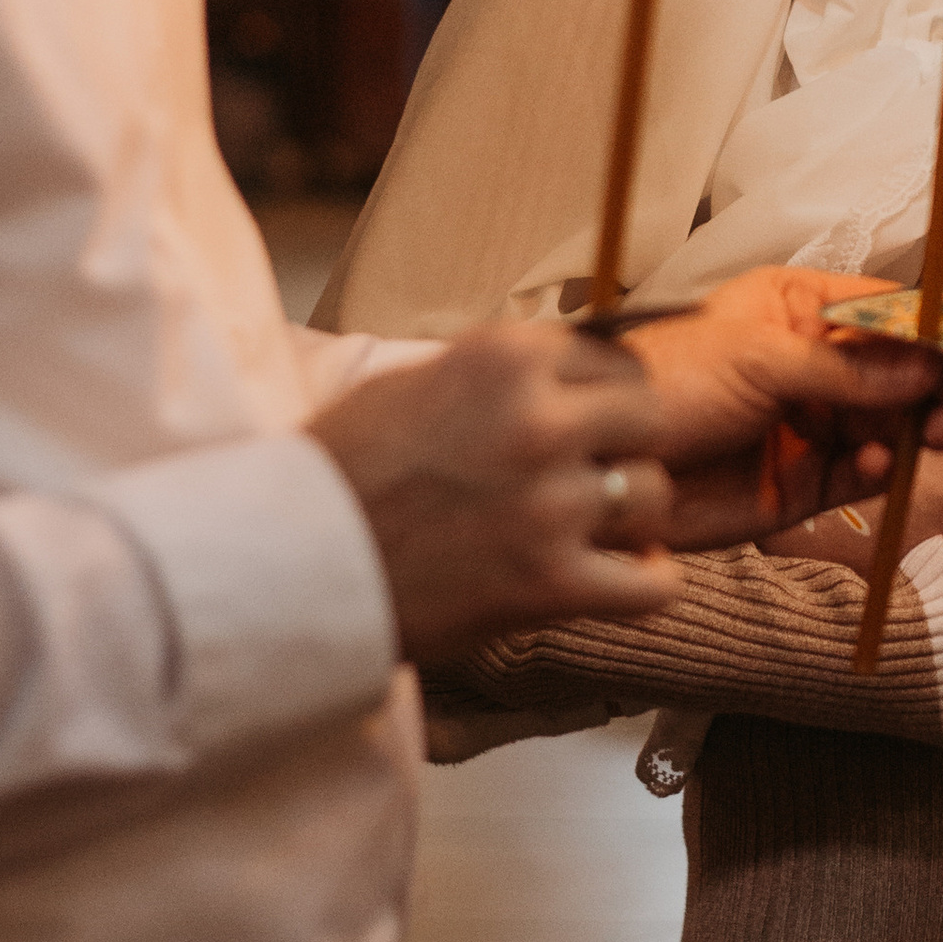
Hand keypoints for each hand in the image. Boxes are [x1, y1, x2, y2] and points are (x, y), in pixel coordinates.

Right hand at [312, 324, 687, 665]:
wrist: (287, 563)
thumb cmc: (340, 470)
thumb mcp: (415, 381)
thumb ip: (499, 373)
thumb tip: (570, 362)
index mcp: (505, 357)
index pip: (613, 356)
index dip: (605, 394)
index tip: (590, 420)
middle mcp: (537, 420)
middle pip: (650, 418)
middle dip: (629, 445)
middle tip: (598, 473)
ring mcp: (550, 504)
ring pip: (655, 495)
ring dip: (634, 516)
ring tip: (599, 531)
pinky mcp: (550, 584)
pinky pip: (653, 585)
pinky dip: (646, 585)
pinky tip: (621, 579)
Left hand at [620, 268, 942, 547]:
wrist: (606, 463)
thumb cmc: (666, 383)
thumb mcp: (758, 357)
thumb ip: (844, 366)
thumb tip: (925, 368)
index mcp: (795, 310)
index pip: (879, 311)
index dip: (928, 327)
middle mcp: (809, 365)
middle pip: (895, 371)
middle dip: (932, 384)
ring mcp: (807, 425)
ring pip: (887, 425)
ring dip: (917, 429)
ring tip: (937, 434)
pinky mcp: (800, 485)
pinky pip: (859, 476)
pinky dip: (878, 470)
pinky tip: (874, 464)